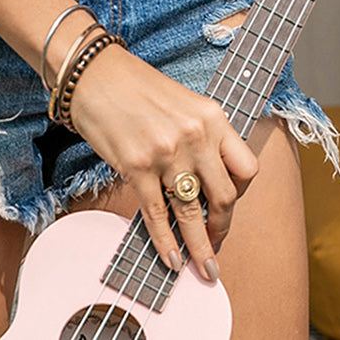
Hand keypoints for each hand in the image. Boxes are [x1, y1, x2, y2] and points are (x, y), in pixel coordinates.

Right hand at [67, 44, 258, 279]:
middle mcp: (195, 135)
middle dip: (222, 229)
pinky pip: (158, 214)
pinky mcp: (137, 166)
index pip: (246, 168)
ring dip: (198, 246)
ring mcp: (166, 152)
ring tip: (201, 268)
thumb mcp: (183, 104)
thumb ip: (201, 137)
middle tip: (215, 247)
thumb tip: (205, 185)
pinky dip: (165, 242)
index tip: (228, 208)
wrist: (93, 72)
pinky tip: (170, 257)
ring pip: (192, 213)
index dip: (240, 195)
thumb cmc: (135, 87)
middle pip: (224, 197)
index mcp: (212, 117)